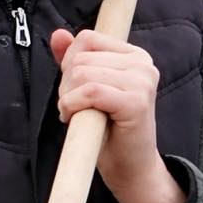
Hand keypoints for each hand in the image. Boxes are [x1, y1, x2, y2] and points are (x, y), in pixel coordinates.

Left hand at [49, 28, 185, 202]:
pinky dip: (73, 106)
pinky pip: (90, 92)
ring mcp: (142, 81)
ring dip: (68, 98)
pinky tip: (75, 119)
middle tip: (77, 108)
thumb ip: (75, 60)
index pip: (88, 38)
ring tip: (79, 115)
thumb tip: (58, 34)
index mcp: (135, 55)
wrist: (131, 169)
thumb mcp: (89, 88)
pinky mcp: (136, 102)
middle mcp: (143, 63)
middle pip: (81, 57)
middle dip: (67, 85)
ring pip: (82, 73)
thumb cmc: (109, 130)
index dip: (70, 64)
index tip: (76, 90)